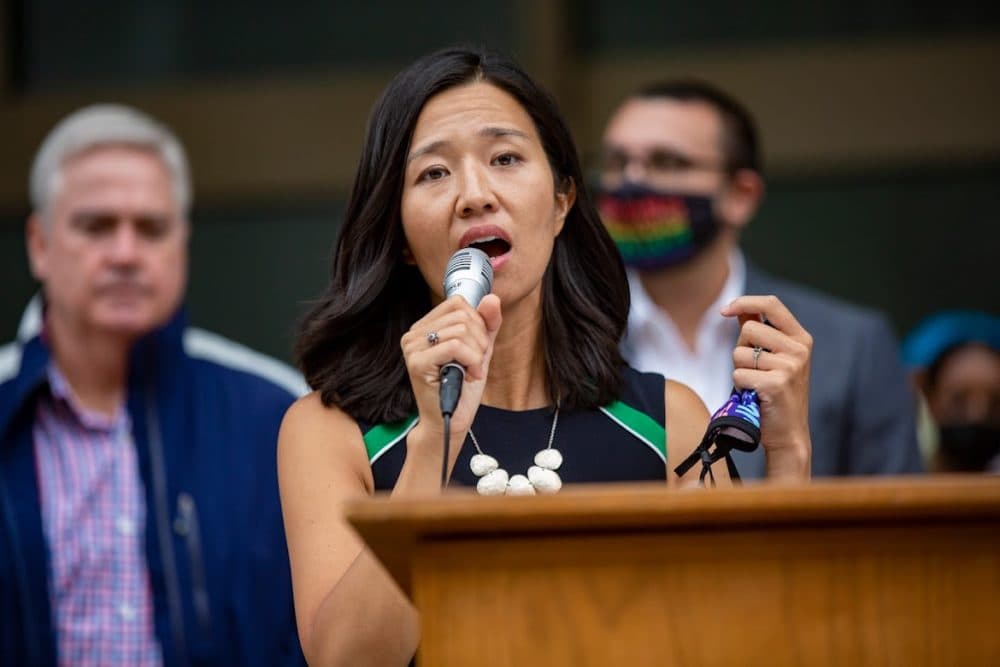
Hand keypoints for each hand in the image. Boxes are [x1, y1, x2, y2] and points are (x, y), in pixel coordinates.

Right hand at [400, 294, 502, 459]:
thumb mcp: (480, 349)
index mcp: (425, 327)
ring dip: (476, 355)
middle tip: (474, 364)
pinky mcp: (416, 362)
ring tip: (469, 372)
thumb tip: (492, 298)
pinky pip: (455, 346)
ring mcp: (412, 347)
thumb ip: (487, 323)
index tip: (476, 348)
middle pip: (462, 316)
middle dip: (480, 341)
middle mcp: (413, 334)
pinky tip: (467, 375)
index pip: (458, 302)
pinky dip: (471, 362)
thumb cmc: (462, 388)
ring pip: (461, 330)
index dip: (477, 323)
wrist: (450, 421)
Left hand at [722, 295, 811, 480]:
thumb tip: (740, 310)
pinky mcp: (776, 384)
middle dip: (740, 348)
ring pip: (739, 353)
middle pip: (749, 329)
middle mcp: (799, 349)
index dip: (745, 302)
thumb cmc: (776, 394)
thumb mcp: (775, 359)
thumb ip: (760, 334)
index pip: (771, 304)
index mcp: (801, 338)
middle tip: (754, 371)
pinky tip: (754, 396)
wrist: (788, 433)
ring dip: (739, 370)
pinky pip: (738, 374)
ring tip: (756, 385)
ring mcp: (789, 366)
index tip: (724, 310)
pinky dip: (739, 386)